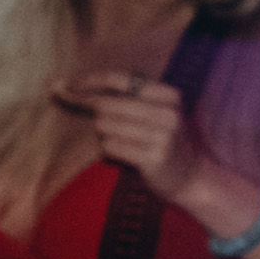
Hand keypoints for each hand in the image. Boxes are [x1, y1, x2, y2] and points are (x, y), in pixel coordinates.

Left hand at [55, 72, 256, 237]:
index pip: (120, 79)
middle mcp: (168, 113)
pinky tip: (127, 156)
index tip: (66, 85)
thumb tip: (68, 86)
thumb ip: (124, 99)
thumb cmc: (163, 142)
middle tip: (80, 113)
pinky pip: (111, 147)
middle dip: (91, 111)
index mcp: (169, 96)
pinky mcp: (153, 158)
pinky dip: (110, 151)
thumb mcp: (156, 113)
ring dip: (105, 135)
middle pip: (107, 104)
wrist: (193, 179)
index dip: (90, 81)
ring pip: (105, 126)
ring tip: (123, 142)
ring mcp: (163, 136)